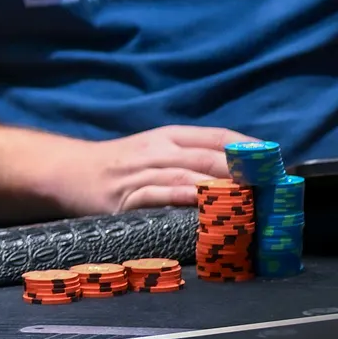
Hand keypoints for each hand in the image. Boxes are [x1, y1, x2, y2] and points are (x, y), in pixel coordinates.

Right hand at [56, 125, 260, 214]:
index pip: (214, 135)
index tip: (272, 160)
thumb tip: (236, 171)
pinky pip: (156, 195)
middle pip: (205, 156)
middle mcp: (155, 150)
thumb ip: (188, 157)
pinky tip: (200, 204)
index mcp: (165, 136)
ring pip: (184, 174)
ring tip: (244, 197)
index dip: (244, 146)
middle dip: (239, 170)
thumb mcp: (153, 150)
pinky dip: (180, 198)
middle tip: (266, 185)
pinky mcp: (124, 197)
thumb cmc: (116, 164)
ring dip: (216, 186)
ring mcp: (139, 173)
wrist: (66, 171)